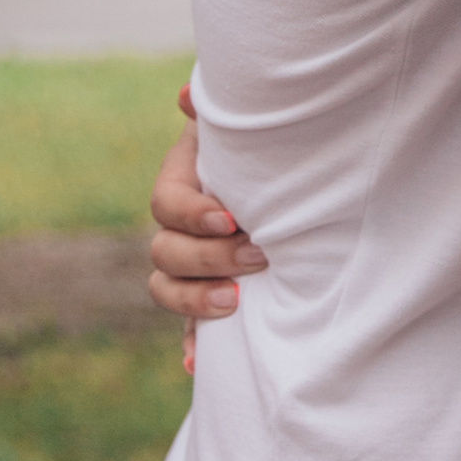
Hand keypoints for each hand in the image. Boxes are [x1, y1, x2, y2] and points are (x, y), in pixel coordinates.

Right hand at [149, 87, 266, 371]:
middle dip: (207, 258)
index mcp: (182, 183)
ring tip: (235, 302)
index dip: (192, 214)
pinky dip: (190, 345)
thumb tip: (185, 97)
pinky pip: (187, 329)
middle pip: (164, 252)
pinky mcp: (207, 297)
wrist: (296, 185)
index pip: (165, 204)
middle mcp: (178, 228)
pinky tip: (197, 363)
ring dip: (193, 301)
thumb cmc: (270, 149)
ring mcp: (189, 266)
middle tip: (258, 257)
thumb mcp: (248, 130)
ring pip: (166, 289)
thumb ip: (219, 117)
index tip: (231, 219)